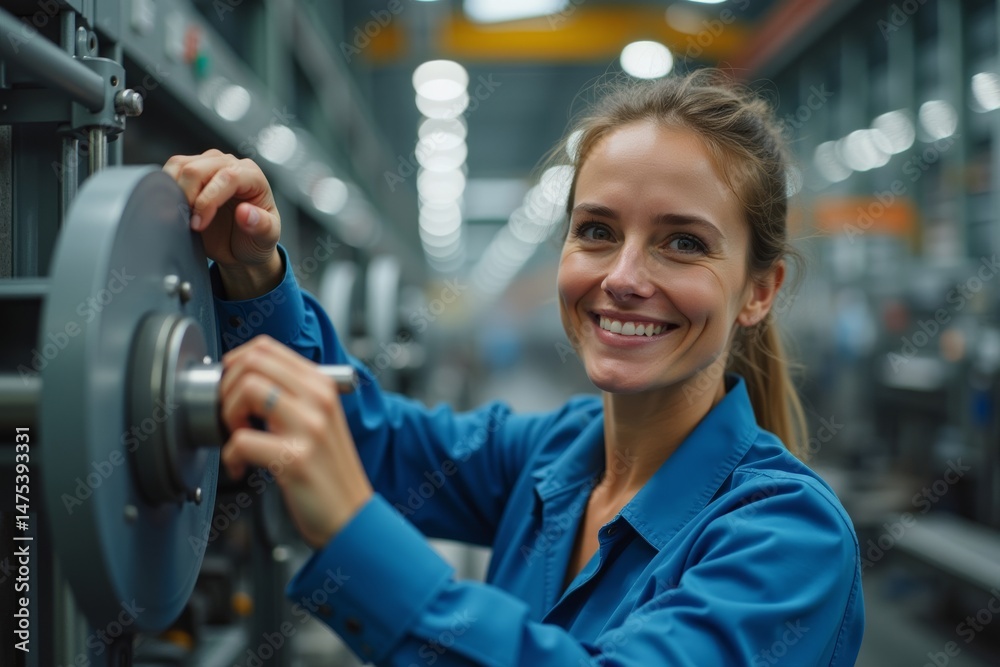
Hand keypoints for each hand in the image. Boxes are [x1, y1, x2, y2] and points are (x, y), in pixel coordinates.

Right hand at [163, 150, 282, 299]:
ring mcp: (208, 165)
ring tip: (182, 216)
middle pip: (198, 169)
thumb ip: (262, 226)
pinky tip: (173, 208)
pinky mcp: (189, 172)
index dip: (208, 200)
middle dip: (188, 197)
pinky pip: (170, 171)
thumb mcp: (267, 239)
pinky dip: (165, 189)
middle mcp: (230, 165)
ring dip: (174, 192)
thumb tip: (245, 212)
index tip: (199, 224)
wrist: (240, 248)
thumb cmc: (255, 239)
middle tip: (190, 223)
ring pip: (180, 166)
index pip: (227, 177)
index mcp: (252, 176)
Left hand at [218, 335, 373, 547]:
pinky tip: (239, 466)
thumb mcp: (319, 420)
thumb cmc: (329, 472)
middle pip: (251, 362)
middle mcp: (318, 399)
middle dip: (226, 388)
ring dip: (227, 415)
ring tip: (235, 437)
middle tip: (230, 416)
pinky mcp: (296, 458)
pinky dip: (230, 456)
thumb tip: (244, 380)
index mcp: (322, 385)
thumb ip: (292, 395)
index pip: (266, 347)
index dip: (235, 364)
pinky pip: (242, 441)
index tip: (230, 388)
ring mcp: (309, 427)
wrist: (351, 515)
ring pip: (247, 390)